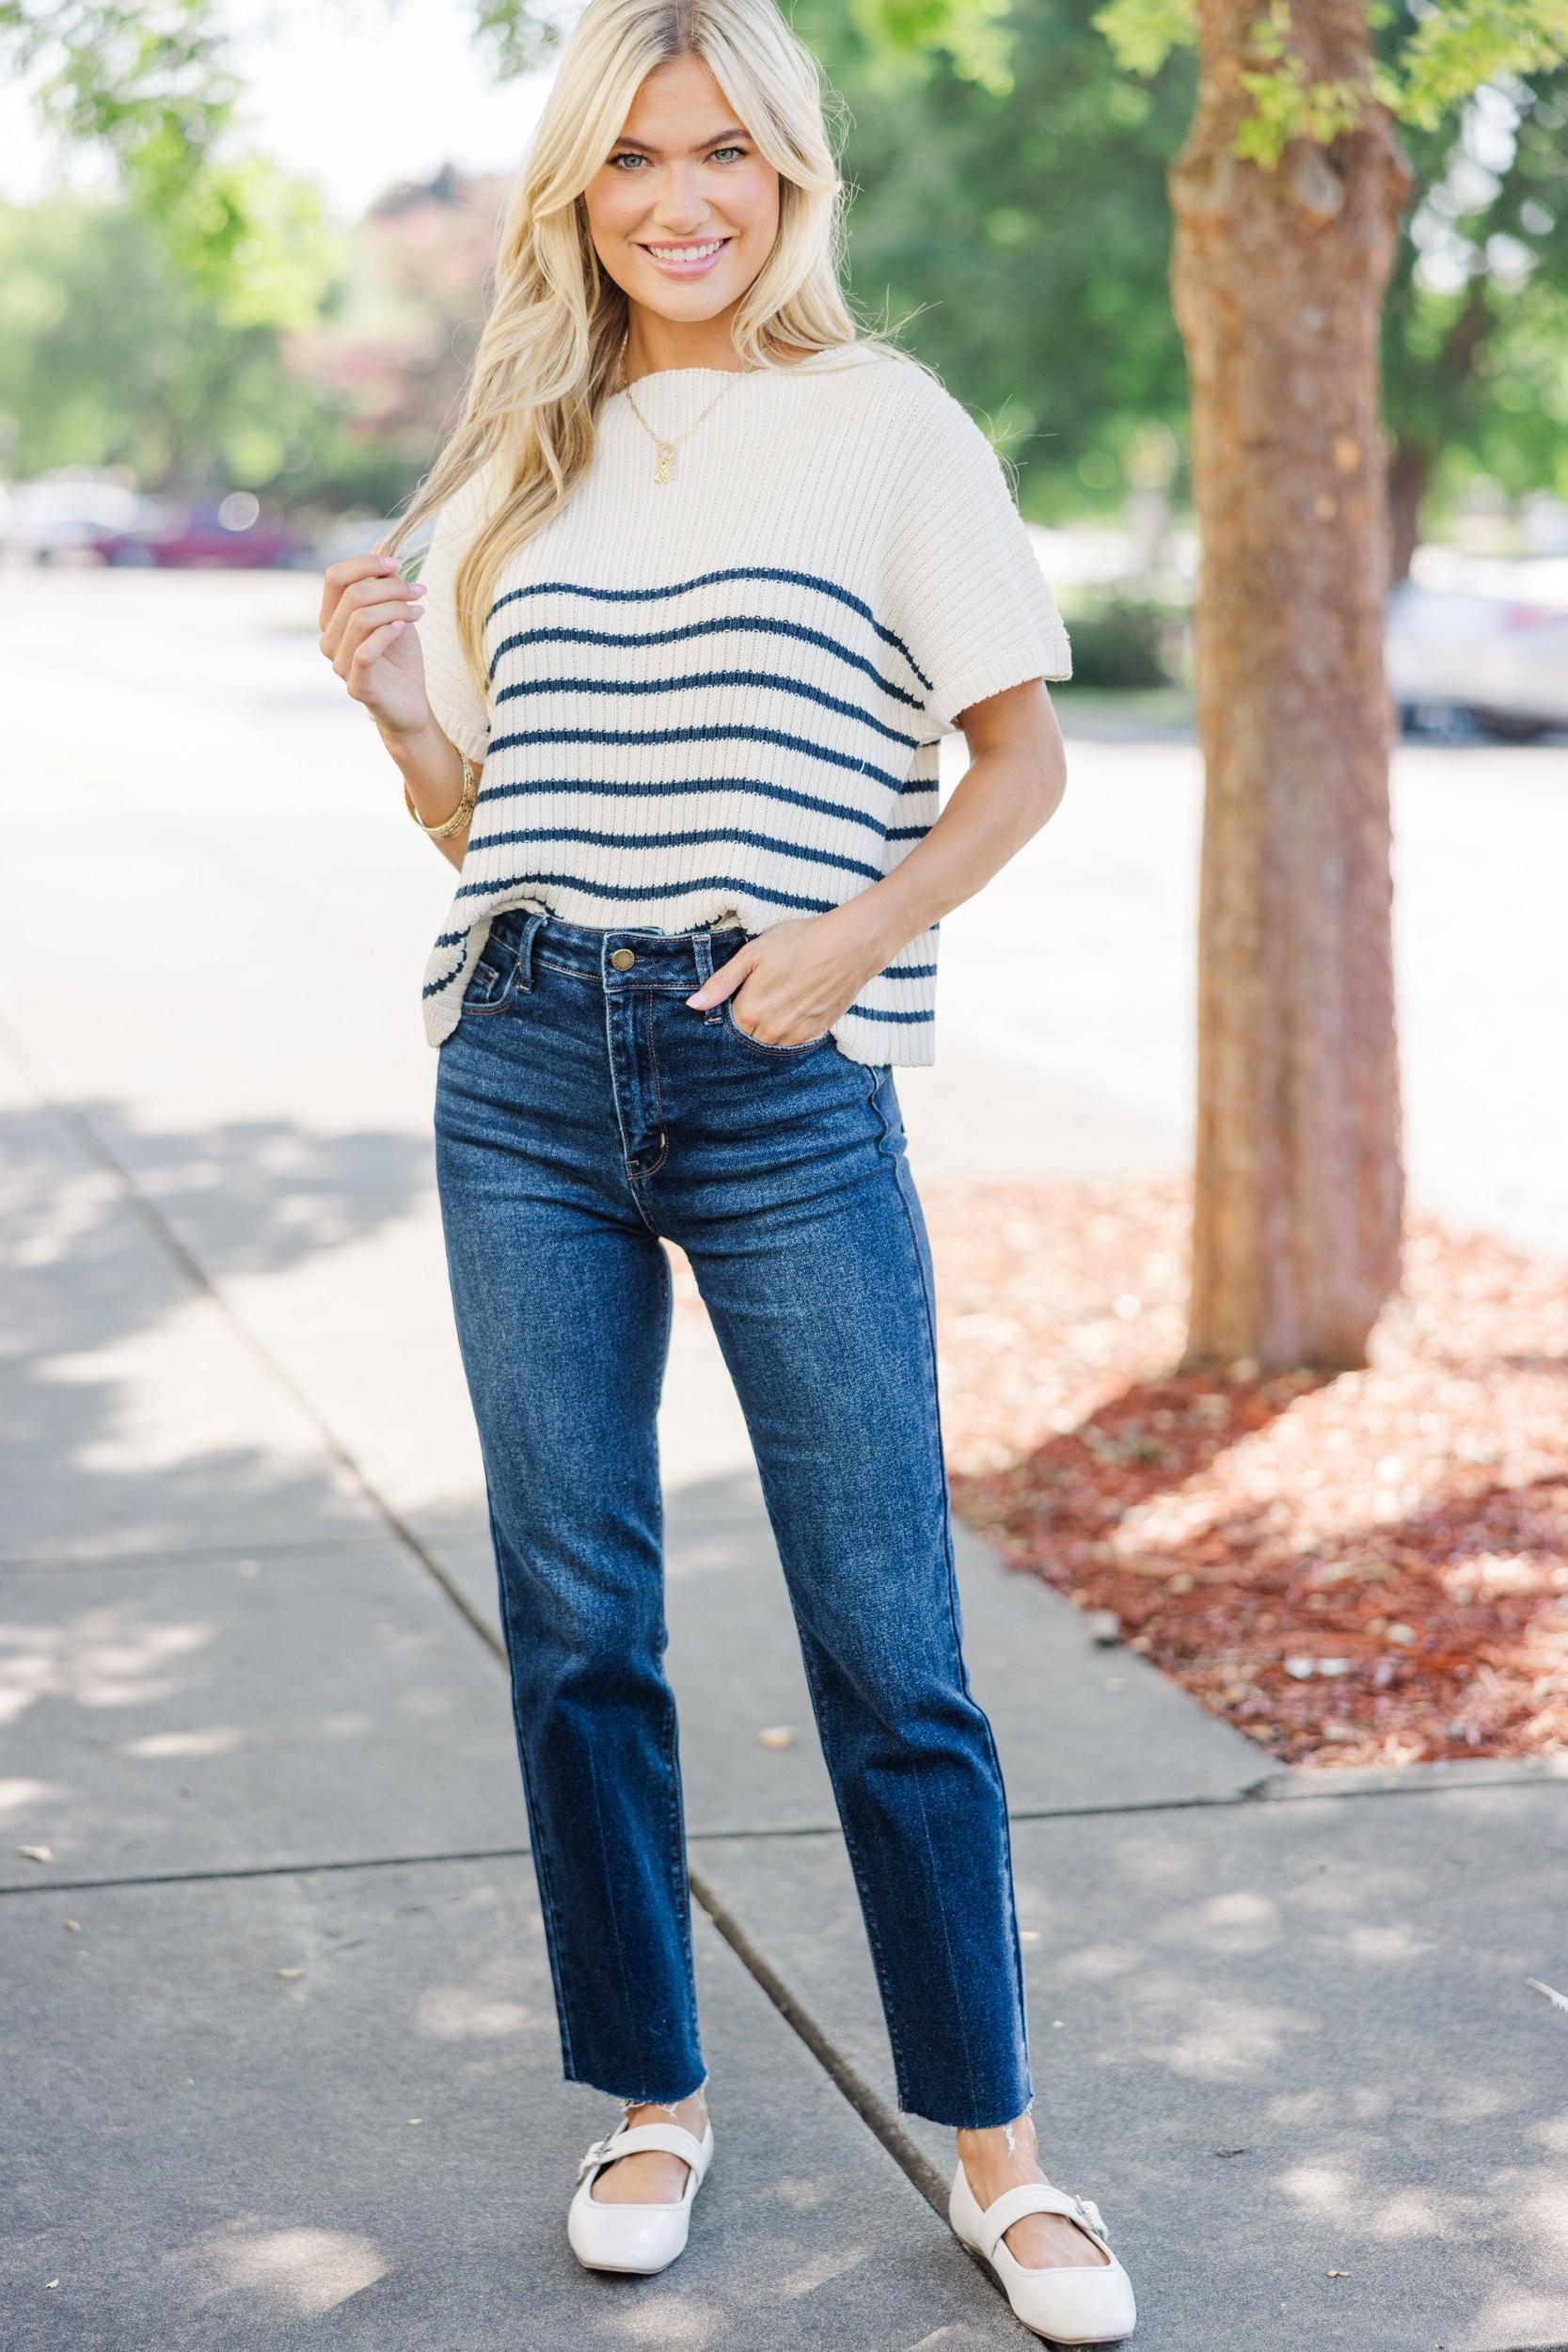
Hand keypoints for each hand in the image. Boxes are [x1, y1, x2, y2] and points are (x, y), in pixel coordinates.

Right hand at [318, 553, 429, 735]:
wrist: (410, 702)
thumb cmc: (399, 657)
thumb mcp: (394, 612)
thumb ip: (384, 583)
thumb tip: (382, 543)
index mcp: (332, 617)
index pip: (335, 577)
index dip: (365, 564)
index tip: (398, 564)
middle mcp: (328, 638)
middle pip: (353, 595)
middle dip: (391, 587)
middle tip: (419, 592)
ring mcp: (338, 663)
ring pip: (361, 619)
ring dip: (396, 608)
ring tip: (420, 611)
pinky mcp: (356, 685)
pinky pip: (365, 651)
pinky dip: (387, 633)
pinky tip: (404, 627)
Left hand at [686, 910, 887, 1046]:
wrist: (849, 945)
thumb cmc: (798, 942)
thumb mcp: (752, 954)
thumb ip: (721, 982)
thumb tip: (693, 1004)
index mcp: (750, 1012)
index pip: (727, 1028)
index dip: (728, 1014)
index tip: (735, 1001)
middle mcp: (770, 1031)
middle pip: (747, 1039)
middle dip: (746, 1025)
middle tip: (759, 999)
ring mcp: (795, 1036)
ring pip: (769, 1044)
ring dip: (766, 1031)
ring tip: (777, 1003)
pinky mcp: (816, 1035)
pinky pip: (792, 1044)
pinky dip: (787, 1032)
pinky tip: (794, 1009)